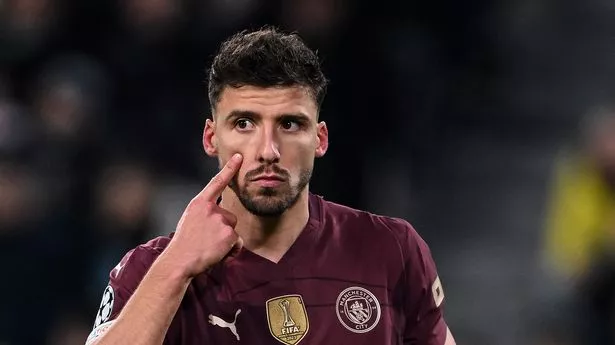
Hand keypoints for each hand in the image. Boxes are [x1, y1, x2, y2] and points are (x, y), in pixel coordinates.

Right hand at [166, 153, 243, 277]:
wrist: (180, 261)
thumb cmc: (184, 245)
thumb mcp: (190, 220)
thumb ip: (205, 214)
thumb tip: (221, 218)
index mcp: (199, 203)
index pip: (216, 183)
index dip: (229, 169)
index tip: (238, 157)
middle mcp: (210, 208)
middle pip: (230, 217)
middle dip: (224, 230)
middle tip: (206, 240)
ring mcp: (220, 220)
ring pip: (233, 230)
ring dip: (227, 241)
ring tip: (210, 247)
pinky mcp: (229, 233)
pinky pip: (237, 242)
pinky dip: (231, 251)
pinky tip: (216, 253)